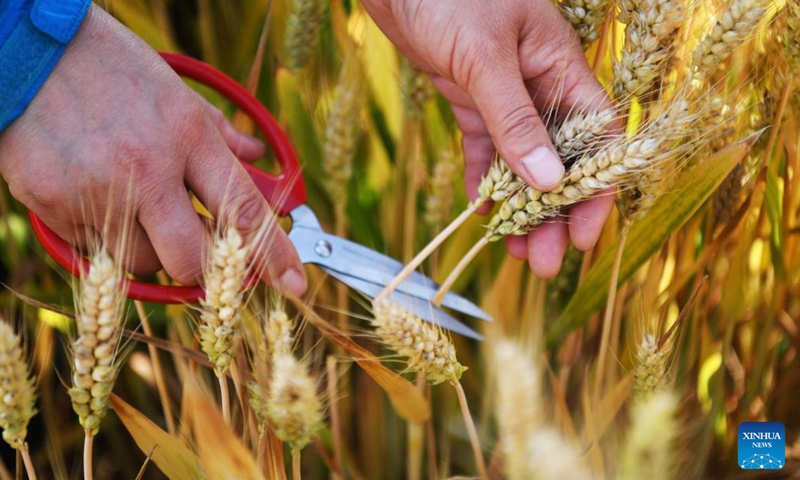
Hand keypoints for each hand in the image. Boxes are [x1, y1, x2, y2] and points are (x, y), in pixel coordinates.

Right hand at [0, 6, 306, 293]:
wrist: (27, 50)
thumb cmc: (110, 67)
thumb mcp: (176, 91)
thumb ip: (219, 133)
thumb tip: (255, 153)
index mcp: (186, 137)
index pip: (243, 212)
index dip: (274, 255)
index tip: (294, 282)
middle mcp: (146, 170)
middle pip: (192, 259)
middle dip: (203, 268)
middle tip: (199, 250)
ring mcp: (97, 192)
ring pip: (142, 264)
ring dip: (151, 250)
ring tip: (137, 209)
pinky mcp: (53, 205)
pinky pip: (93, 252)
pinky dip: (106, 239)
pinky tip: (99, 199)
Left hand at [361, 0, 615, 277]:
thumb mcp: (485, 57)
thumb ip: (515, 118)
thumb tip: (547, 180)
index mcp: (561, 66)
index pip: (594, 138)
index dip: (593, 190)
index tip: (582, 237)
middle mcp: (538, 84)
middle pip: (557, 160)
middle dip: (551, 214)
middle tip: (541, 265)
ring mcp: (503, 93)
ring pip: (519, 161)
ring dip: (517, 207)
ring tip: (512, 252)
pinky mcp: (468, 97)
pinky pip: (482, 148)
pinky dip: (482, 180)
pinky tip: (480, 214)